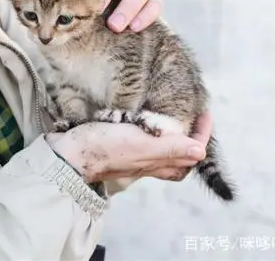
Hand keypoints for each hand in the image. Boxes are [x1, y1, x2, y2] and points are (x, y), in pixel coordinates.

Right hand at [46, 113, 211, 183]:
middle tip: (192, 118)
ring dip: (170, 135)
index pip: (190, 152)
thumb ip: (169, 148)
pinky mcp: (117, 147)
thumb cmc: (104, 148)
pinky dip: (148, 131)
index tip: (205, 113)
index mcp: (157, 161)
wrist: (69, 154)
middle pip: (179, 156)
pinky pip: (141, 142)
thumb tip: (201, 152)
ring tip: (170, 117)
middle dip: (190, 138)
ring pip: (160, 149)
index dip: (202, 134)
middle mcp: (147, 161)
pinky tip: (140, 119)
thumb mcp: (140, 144)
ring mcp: (132, 156)